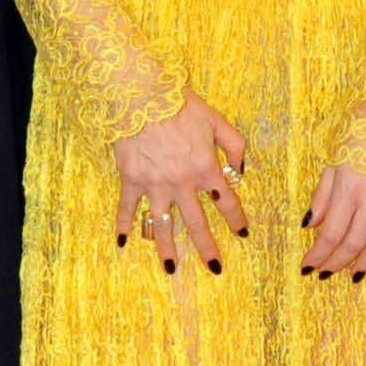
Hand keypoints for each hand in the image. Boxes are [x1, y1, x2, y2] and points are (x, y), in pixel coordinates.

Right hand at [115, 92, 250, 271]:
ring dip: (167, 249)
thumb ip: (234, 144)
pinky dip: (123, 226)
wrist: (140, 96)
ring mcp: (155, 185)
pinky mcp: (131, 180)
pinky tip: (122, 244)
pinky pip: (127, 208)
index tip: (243, 233)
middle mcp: (182, 183)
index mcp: (205, 168)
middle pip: (197, 224)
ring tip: (172, 269)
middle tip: (215, 269)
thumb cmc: (179, 104)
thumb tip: (241, 168)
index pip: (227, 201)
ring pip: (162, 225)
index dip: (237, 219)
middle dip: (207, 248)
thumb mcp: (216, 120)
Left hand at [300, 163, 365, 277]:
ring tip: (355, 274)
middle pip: (355, 241)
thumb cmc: (363, 125)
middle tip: (326, 274)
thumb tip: (312, 225)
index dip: (319, 254)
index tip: (308, 266)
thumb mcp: (335, 156)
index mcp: (349, 186)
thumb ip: (323, 194)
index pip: (332, 232)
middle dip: (338, 262)